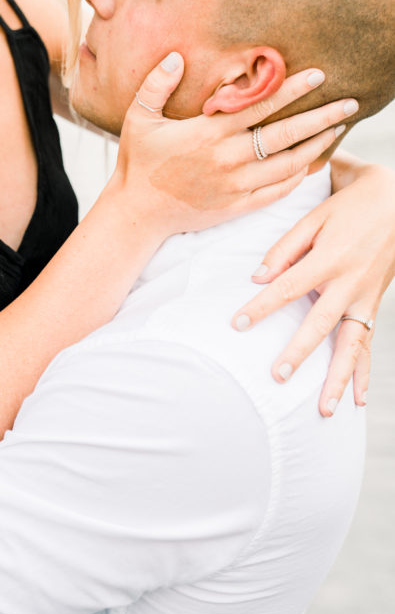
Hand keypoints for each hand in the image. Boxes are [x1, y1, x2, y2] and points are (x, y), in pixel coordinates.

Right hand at [113, 57, 357, 237]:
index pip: (259, 106)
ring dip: (316, 146)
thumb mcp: (138, 118)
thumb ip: (157, 85)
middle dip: (321, 117)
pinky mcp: (237, 206)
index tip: (318, 76)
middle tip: (349, 103)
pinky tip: (311, 163)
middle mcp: (228, 159)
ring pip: (288, 164)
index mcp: (208, 133)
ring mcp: (235, 186)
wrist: (136, 212)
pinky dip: (297, 177)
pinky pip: (277, 191)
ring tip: (337, 130)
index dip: (291, 89)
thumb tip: (176, 56)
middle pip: (285, 135)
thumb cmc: (137, 162)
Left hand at [232, 161, 394, 414]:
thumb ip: (285, 247)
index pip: (288, 287)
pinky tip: (358, 400)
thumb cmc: (349, 205)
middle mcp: (349, 283)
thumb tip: (258, 277)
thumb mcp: (315, 216)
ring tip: (323, 408)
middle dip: (299, 352)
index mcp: (329, 258)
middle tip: (278, 376)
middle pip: (321, 324)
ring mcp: (366, 297)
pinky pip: (368, 343)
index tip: (238, 323)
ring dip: (338, 378)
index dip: (262, 306)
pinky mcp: (374, 304)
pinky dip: (364, 372)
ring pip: (351, 344)